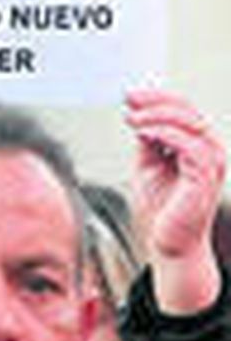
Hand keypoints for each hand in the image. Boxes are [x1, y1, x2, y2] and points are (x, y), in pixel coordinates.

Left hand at [125, 87, 224, 314]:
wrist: (167, 244)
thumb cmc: (161, 209)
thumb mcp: (149, 166)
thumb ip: (149, 142)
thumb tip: (139, 117)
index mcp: (198, 148)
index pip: (185, 112)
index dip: (159, 99)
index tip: (130, 96)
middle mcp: (210, 153)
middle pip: (190, 113)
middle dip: (157, 102)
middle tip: (129, 101)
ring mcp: (211, 165)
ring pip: (192, 125)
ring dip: (159, 117)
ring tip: (132, 119)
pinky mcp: (204, 179)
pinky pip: (189, 147)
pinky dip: (165, 135)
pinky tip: (143, 134)